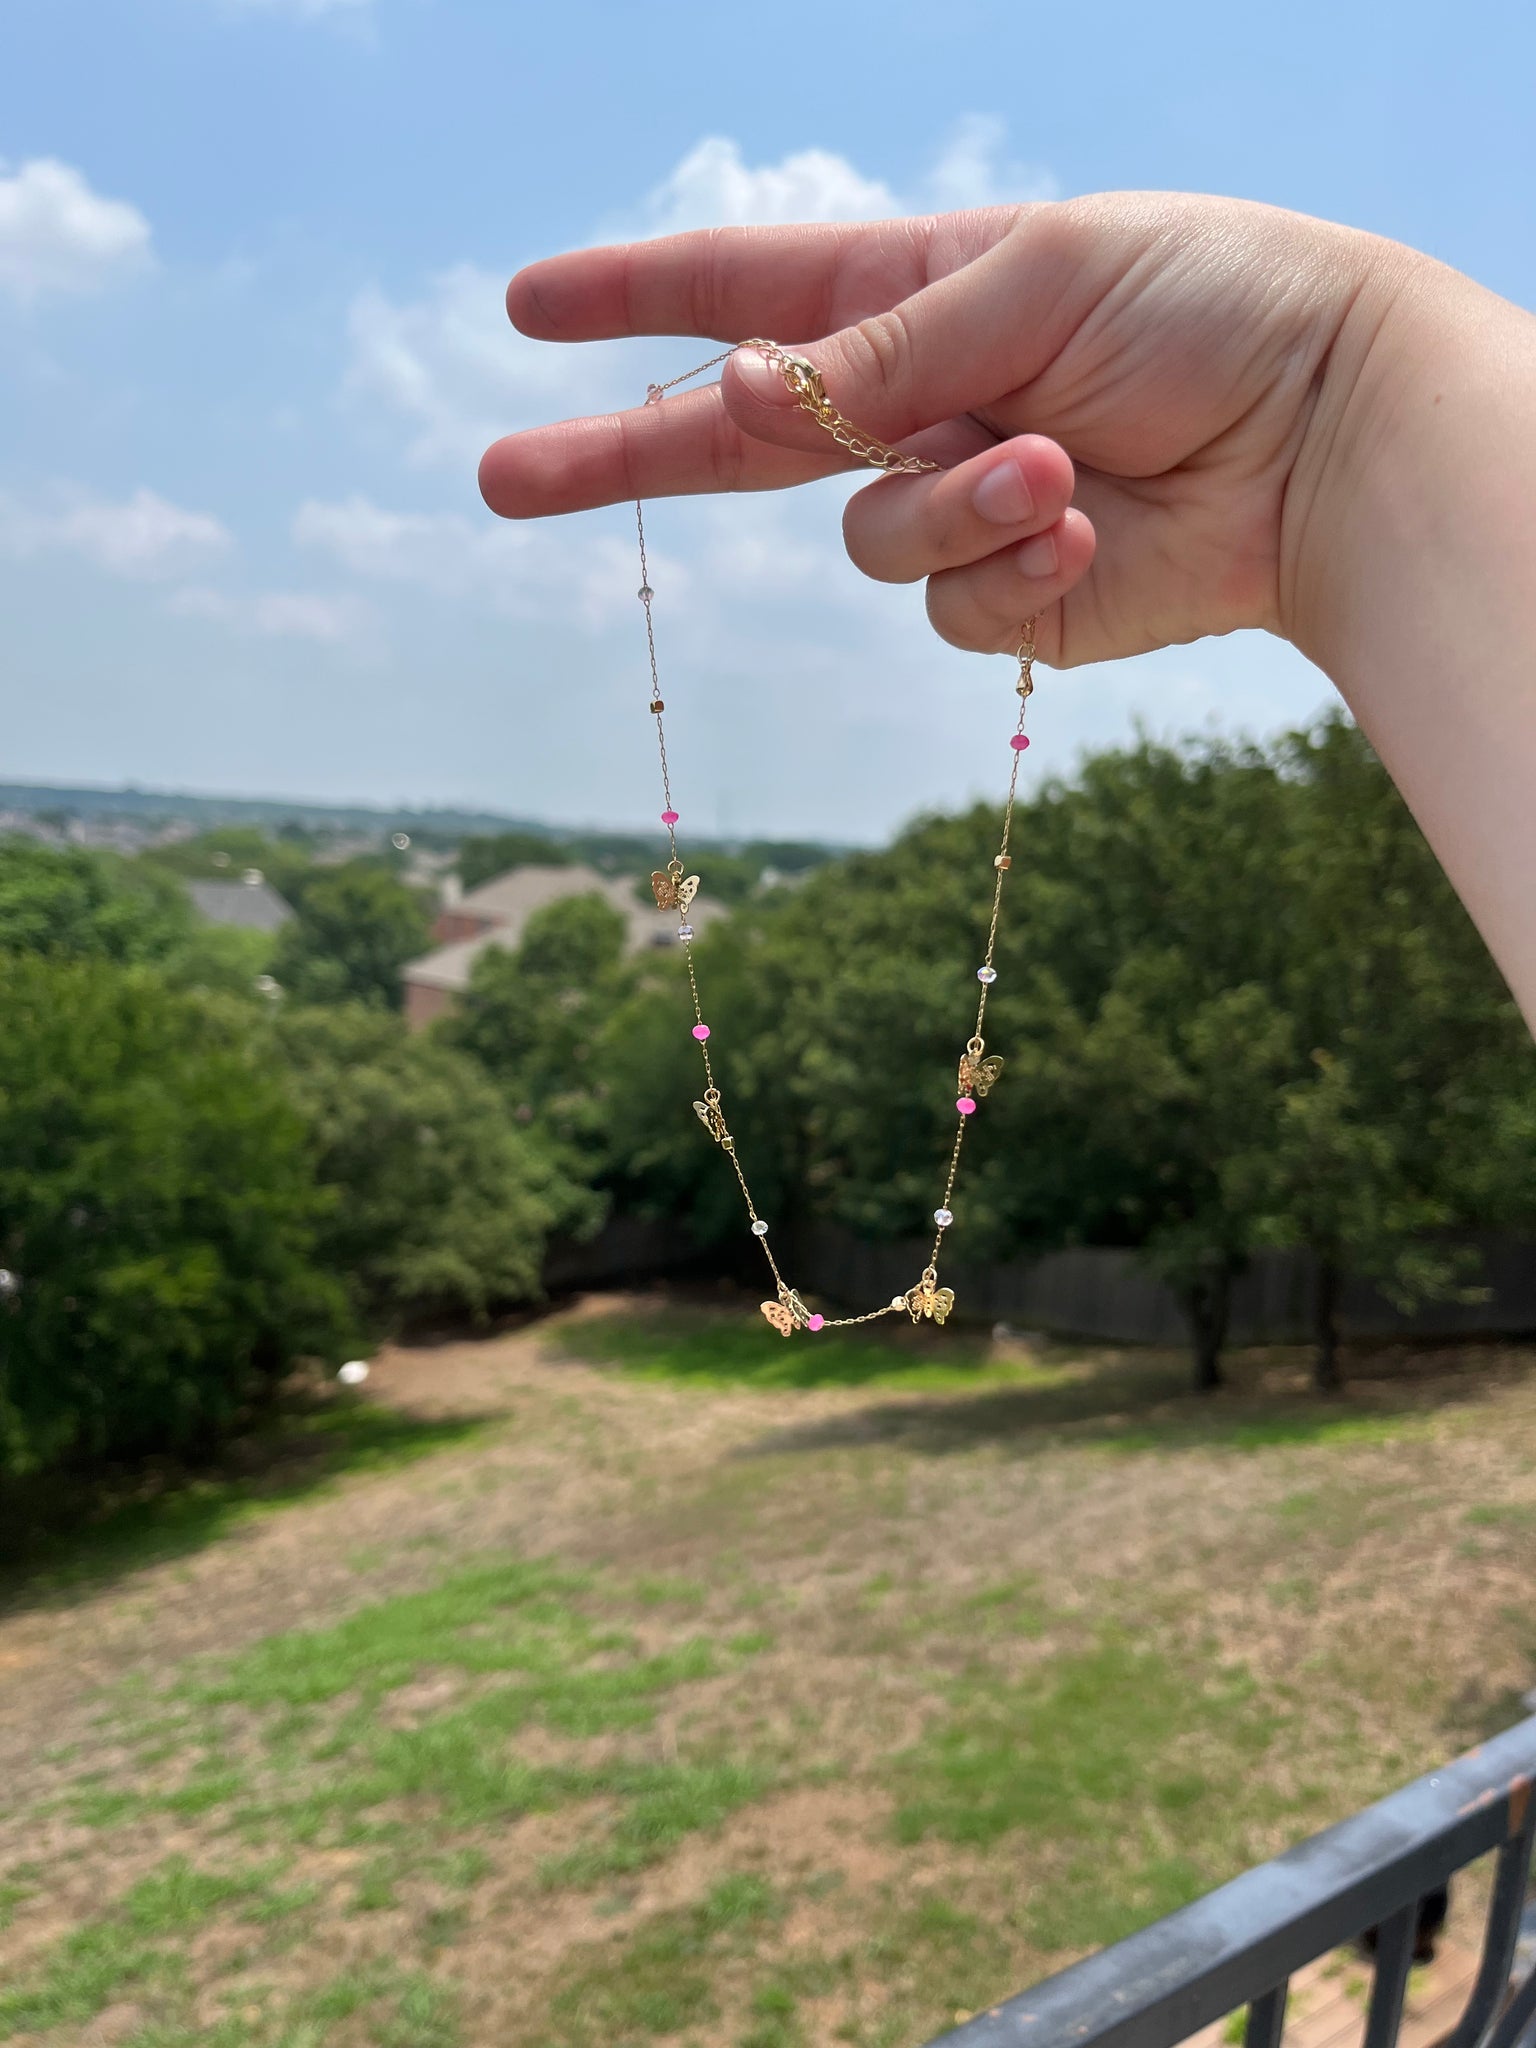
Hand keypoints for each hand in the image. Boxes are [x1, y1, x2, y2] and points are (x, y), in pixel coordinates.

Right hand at [479, 193, 1414, 669]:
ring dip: (954, 508)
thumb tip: (728, 398)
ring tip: (1060, 467)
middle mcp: (916, 404)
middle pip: (731, 447)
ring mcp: (956, 507)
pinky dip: (1014, 572)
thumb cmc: (1203, 306)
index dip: (632, 298)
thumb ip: (877, 353)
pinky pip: (950, 609)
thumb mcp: (1030, 283)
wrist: (1328, 432)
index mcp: (915, 290)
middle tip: (497, 480)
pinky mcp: (1006, 600)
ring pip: (865, 543)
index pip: (742, 291)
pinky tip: (1093, 530)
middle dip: (617, 460)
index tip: (527, 307)